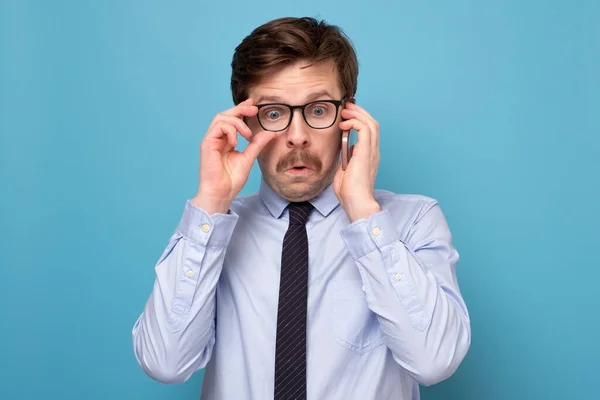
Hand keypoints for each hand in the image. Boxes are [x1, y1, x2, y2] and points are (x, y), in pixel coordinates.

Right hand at [191, 98, 275, 213]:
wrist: (221, 193)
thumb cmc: (231, 180)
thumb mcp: (249, 158)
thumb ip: (257, 144)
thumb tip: (271, 132)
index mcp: (226, 141)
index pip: (232, 119)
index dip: (241, 110)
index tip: (253, 105)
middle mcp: (217, 139)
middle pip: (225, 114)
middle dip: (240, 109)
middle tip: (254, 109)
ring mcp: (211, 140)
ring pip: (221, 118)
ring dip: (237, 122)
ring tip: (247, 135)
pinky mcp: (206, 144)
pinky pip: (218, 127)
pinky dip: (230, 131)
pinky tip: (236, 142)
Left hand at [333, 101, 381, 221]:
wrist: (356, 202)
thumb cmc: (349, 192)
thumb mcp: (344, 170)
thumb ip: (346, 157)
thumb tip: (345, 147)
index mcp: (369, 155)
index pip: (369, 131)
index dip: (359, 119)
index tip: (346, 115)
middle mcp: (373, 151)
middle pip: (372, 123)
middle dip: (359, 112)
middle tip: (346, 106)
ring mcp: (372, 151)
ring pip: (371, 123)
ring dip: (357, 114)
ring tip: (345, 111)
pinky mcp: (366, 152)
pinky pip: (365, 129)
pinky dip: (354, 122)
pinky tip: (344, 124)